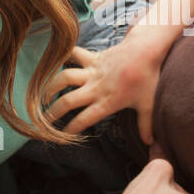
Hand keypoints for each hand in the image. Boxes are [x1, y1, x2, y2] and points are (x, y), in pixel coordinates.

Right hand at [42, 28, 167, 143]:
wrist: (146, 49)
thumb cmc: (148, 77)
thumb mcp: (148, 105)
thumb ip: (146, 125)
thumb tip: (150, 143)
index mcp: (107, 102)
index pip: (84, 120)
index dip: (70, 130)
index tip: (62, 136)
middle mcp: (95, 88)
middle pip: (67, 101)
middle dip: (53, 113)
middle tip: (44, 121)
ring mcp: (92, 72)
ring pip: (64, 77)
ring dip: (51, 86)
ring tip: (44, 95)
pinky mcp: (93, 58)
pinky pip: (74, 54)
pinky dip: (65, 56)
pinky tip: (57, 62)